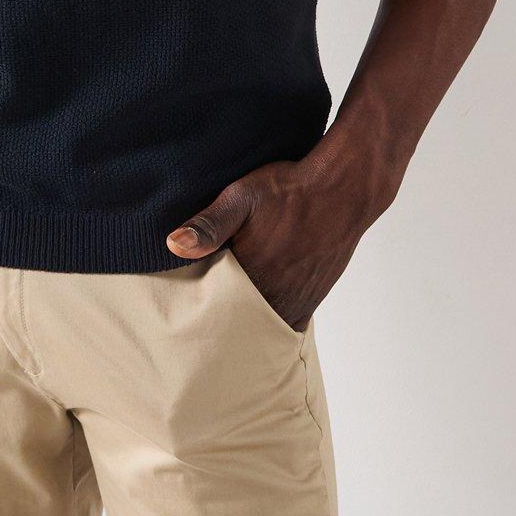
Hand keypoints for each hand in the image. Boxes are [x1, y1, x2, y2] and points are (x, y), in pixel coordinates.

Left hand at [164, 144, 388, 331]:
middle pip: (239, 323)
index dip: (198, 311)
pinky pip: (290, 322)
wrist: (341, 189)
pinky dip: (274, 323)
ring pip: (265, 326)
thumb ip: (208, 224)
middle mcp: (275, 294)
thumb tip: (174, 245)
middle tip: (202, 326)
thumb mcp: (241, 198)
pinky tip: (262, 316)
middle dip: (221, 324)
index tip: (183, 313)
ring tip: (228, 325)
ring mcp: (298, 299)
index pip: (214, 308)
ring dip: (248, 326)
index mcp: (251, 275)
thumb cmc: (289, 190)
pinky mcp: (314, 295)